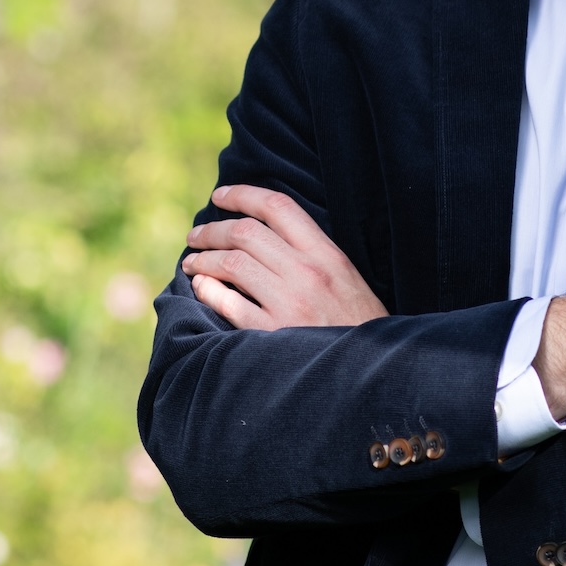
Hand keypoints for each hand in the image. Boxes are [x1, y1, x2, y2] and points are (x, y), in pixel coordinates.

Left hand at [181, 185, 389, 330]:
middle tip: (195, 236)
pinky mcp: (274, 335)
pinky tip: (201, 288)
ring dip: (203, 259)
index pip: (277, 207)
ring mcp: (290, 303)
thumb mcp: (346, 278)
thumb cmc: (358, 324)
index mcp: (327, 254)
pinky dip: (208, 290)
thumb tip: (265, 234)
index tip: (219, 196)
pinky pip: (229, 304)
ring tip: (192, 263)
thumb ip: (312, 254)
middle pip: (245, 232)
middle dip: (212, 230)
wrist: (373, 370)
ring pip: (232, 263)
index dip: (242, 194)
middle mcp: (307, 272)